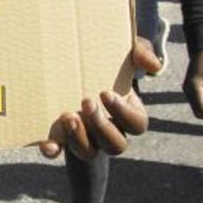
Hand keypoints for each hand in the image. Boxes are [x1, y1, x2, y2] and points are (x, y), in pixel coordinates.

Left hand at [39, 36, 159, 159]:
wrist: (72, 57)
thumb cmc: (106, 57)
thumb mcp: (125, 50)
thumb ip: (141, 52)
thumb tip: (153, 66)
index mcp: (128, 112)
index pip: (136, 124)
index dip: (124, 113)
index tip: (105, 92)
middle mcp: (109, 129)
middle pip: (116, 145)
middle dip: (101, 126)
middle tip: (86, 101)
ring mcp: (85, 136)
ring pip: (89, 153)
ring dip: (79, 138)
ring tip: (67, 116)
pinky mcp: (61, 136)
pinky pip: (59, 152)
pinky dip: (54, 150)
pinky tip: (48, 144)